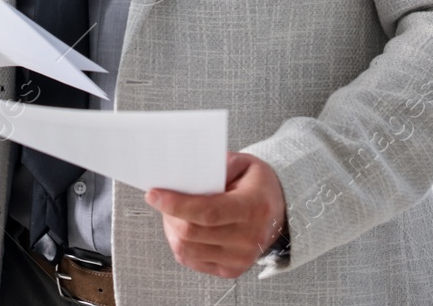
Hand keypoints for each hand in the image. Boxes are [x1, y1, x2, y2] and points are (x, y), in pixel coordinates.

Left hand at [145, 152, 287, 278]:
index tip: (153, 194)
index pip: (207, 212)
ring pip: (186, 249)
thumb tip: (183, 174)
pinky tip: (183, 227)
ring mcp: (240, 258)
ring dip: (171, 229)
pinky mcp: (230, 270)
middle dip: (169, 214)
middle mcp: (248, 238)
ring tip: (173, 212)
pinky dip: (180, 243)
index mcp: (252, 208)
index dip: (176, 204)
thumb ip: (214, 166)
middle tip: (162, 198)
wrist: (278, 212)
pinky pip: (191, 260)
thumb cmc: (257, 185)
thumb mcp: (242, 163)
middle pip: (191, 233)